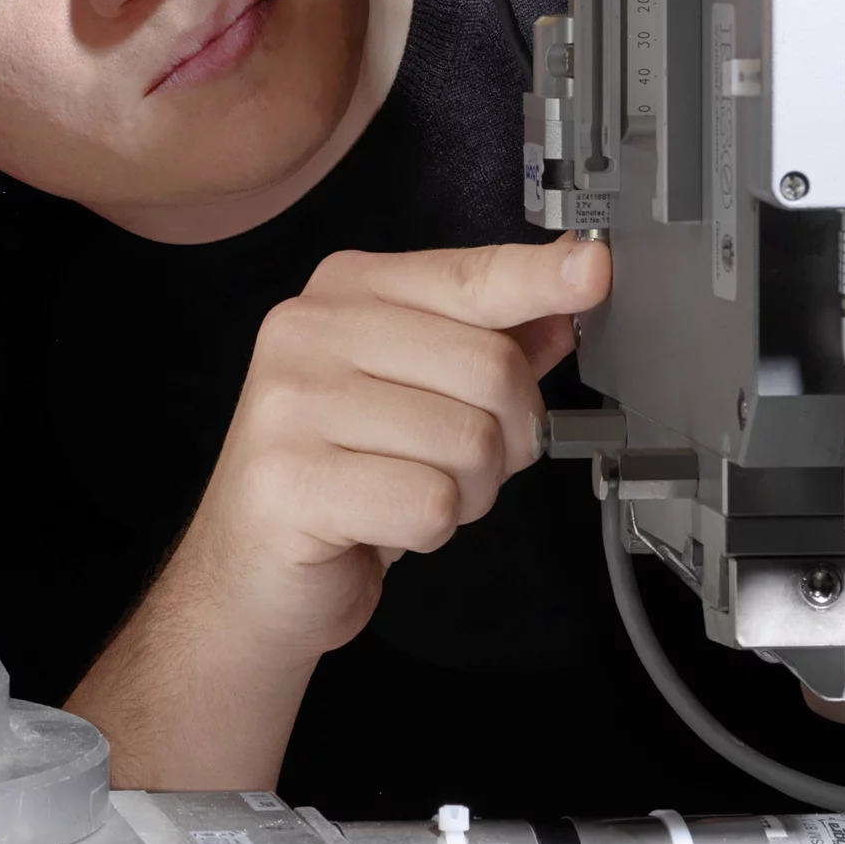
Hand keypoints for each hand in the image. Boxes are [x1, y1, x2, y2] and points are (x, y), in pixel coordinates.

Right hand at [68, 235, 611, 788]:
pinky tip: (383, 524)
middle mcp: (310, 329)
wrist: (251, 574)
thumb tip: (567, 300)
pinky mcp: (290, 478)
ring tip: (408, 493)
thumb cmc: (342, 475)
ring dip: (467, 492)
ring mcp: (292, 401)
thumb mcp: (419, 394)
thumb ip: (489, 343)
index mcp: (345, 291)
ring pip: (470, 443)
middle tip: (455, 464)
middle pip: (490, 368)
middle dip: (505, 437)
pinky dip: (430, 530)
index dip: (539, 278)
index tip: (593, 269)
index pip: (468, 275)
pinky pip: (431, 504)